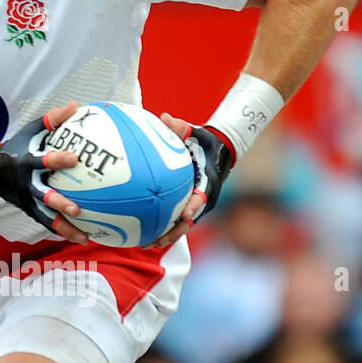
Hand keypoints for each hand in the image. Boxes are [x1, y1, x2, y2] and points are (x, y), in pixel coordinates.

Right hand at [0, 101, 88, 244]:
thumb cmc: (18, 146)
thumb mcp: (31, 130)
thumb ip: (52, 119)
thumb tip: (75, 106)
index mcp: (28, 163)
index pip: (43, 161)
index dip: (58, 160)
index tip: (75, 158)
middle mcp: (27, 185)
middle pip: (44, 196)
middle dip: (60, 203)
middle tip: (78, 209)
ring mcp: (28, 200)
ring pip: (47, 217)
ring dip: (65, 227)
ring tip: (85, 236)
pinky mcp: (29, 210)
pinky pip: (48, 223)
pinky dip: (63, 231)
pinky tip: (82, 236)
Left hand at [153, 114, 231, 246]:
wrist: (218, 151)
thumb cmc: (204, 141)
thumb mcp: (195, 132)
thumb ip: (180, 127)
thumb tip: (165, 117)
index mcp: (207, 182)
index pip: (201, 198)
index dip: (193, 207)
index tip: (185, 216)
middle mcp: (203, 198)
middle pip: (189, 221)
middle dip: (174, 233)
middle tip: (156, 241)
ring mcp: (197, 205)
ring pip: (182, 226)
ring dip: (166, 236)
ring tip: (146, 245)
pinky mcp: (189, 206)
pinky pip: (176, 219)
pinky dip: (163, 227)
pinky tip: (143, 233)